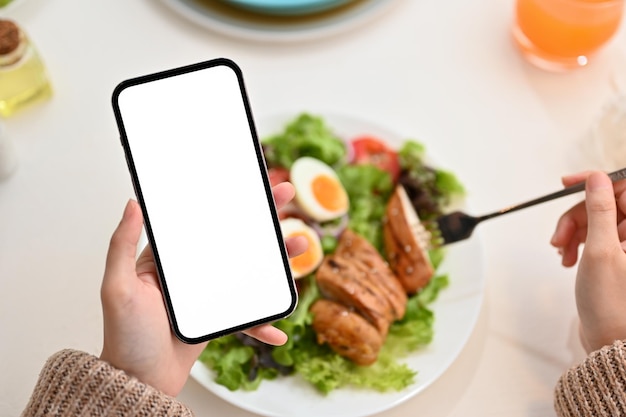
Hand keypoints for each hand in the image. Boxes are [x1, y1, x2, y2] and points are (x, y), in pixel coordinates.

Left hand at [99, 182, 307, 396]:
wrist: (140, 381)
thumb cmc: (124, 336)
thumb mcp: (118, 287)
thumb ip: (122, 245)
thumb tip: (132, 203)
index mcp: (170, 258)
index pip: (203, 221)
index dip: (227, 199)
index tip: (247, 181)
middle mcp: (193, 272)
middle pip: (234, 239)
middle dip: (262, 218)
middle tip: (284, 196)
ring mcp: (209, 294)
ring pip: (250, 272)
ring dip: (277, 261)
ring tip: (300, 246)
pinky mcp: (219, 317)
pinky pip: (247, 315)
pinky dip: (262, 323)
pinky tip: (278, 330)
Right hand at [551, 171, 625, 352]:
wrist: (612, 339)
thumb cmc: (612, 302)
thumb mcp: (601, 250)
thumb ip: (600, 210)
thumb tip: (597, 179)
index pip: (623, 187)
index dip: (594, 181)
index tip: (567, 183)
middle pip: (604, 203)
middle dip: (576, 216)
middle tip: (559, 238)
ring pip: (595, 219)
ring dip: (573, 231)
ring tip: (562, 253)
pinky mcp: (617, 254)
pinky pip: (594, 235)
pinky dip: (577, 242)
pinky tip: (569, 258)